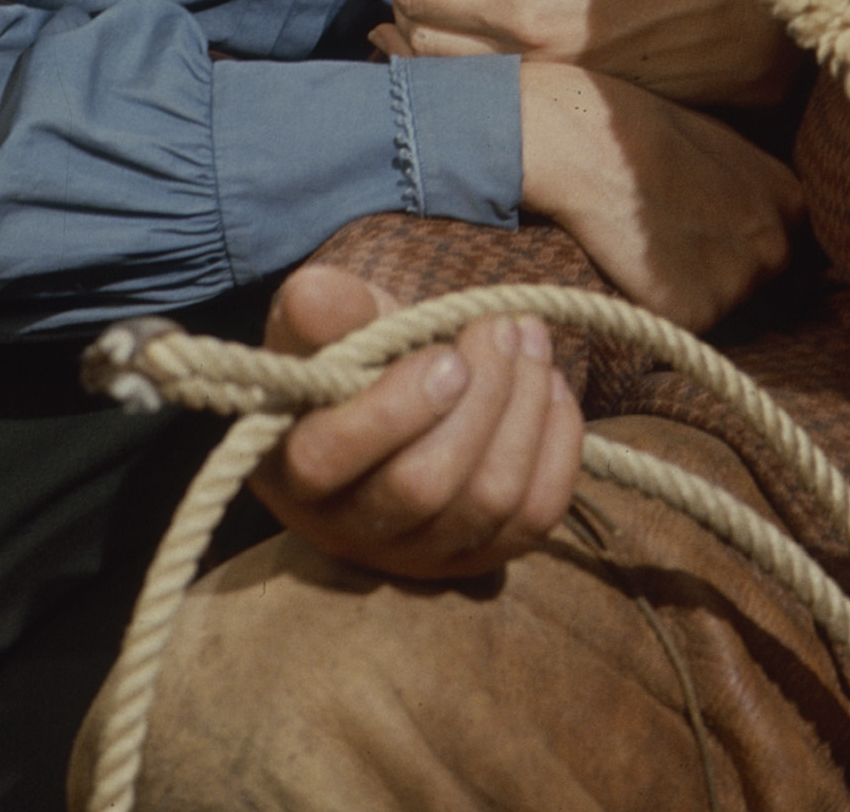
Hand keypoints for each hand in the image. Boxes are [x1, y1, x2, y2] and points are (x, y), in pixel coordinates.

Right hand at [245, 263, 583, 577]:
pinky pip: (537, 515)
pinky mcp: (482, 557)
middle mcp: (352, 530)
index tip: (445, 353)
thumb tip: (312, 292)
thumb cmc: (349, 363)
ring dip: (525, 407)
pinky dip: (556, 443)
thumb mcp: (326, 329)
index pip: (328, 458)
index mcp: (293, 468)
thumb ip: (324, 311)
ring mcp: (422, 553)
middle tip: (499, 326)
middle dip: (479, 395)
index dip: (394, 407)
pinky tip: (549, 385)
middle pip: (425, 484)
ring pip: (491, 500)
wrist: (392, 406)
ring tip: (529, 338)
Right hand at [516, 59, 802, 332]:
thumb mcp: (720, 144)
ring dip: (690, 289)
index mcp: (790, 200)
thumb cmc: (644, 132)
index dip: (740, 238)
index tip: (707, 226)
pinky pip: (682, 326)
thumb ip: (750, 187)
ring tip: (650, 242)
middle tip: (672, 233)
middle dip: (722, 267)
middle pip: (758, 280)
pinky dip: (658, 307)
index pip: (783, 241)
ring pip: (720, 305)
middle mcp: (774, 246)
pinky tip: (636, 264)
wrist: (588, 143)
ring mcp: (737, 284)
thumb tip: (756, 215)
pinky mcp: (693, 315)